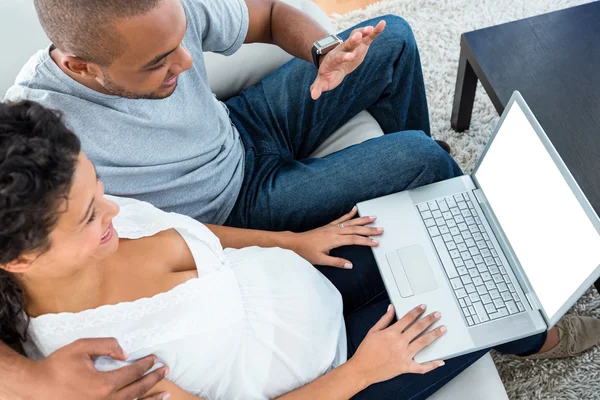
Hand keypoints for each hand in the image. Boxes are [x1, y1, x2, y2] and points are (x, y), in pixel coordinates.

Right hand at [24, 338, 168, 399]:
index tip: (154, 358)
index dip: (146, 364)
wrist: (36, 388)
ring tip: (165, 395)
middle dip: (153, 380)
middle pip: (137, 390)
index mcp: (104, 384)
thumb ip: (106, 345)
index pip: (132, 372)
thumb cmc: (57, 366)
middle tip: (165, 371)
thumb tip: (125, 353)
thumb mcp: (81, 347)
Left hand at [285, 206, 382, 268]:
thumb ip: (336, 262)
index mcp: (334, 240)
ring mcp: (332, 227)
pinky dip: (349, 214)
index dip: (366, 241)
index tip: (375, 242)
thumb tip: (349, 265)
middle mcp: (334, 231)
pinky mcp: (329, 225)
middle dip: (369, 230)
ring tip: (373, 217)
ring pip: (350, 222)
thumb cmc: (307, 251)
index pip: (354, 240)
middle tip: (380, 230)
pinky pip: (341, 218)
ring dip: (363, 220)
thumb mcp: (321, 260)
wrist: (296, 242)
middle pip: (355, 229)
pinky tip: (355, 210)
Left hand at [310, 20, 386, 99]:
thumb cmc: (327, 74)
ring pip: (357, 38)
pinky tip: (382, 24)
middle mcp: (343, 50)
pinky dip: (374, 31)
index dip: (343, 56)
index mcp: (333, 59)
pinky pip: (368, 38)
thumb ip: (318, 87)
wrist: (333, 63)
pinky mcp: (360, 45)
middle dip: (352, 41)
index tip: (350, 57)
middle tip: (357, 36)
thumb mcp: (322, 81)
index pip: (338, 57)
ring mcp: (352, 46)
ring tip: (371, 28)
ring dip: (363, 33)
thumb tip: (313, 96)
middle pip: (347, 44)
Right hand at [348, 305, 446, 386]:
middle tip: (437, 314)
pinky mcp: (405, 367)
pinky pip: (421, 367)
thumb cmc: (366, 351)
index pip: (408, 318)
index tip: (423, 307)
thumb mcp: (373, 331)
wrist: (362, 369)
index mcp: (391, 333)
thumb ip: (384, 319)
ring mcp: (404, 355)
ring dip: (434, 335)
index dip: (417, 311)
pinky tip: (440, 361)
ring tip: (443, 329)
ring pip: (423, 343)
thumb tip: (391, 308)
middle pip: (418, 328)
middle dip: (430, 320)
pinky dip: (432, 365)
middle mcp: (399, 343)